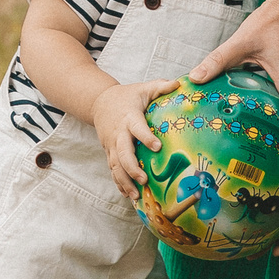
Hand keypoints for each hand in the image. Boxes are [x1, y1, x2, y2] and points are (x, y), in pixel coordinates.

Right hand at [91, 78, 179, 202]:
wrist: (99, 102)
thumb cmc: (127, 96)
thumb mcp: (143, 88)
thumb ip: (161, 86)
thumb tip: (179, 84)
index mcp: (129, 117)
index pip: (137, 128)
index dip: (146, 137)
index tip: (157, 146)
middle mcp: (119, 133)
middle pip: (122, 153)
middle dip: (131, 168)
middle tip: (144, 179)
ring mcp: (112, 145)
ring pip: (115, 166)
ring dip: (124, 181)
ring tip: (135, 195)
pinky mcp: (109, 152)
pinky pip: (112, 170)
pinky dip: (118, 183)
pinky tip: (127, 195)